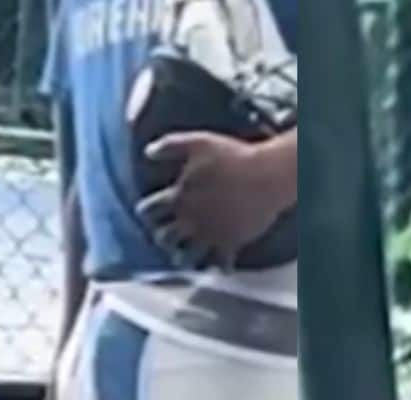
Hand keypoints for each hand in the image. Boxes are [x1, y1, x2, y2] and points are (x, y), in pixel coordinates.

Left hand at [136, 131, 291, 268]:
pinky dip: (219, 267)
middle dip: (162, 237)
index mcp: (178, 197)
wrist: (265, 176)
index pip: (150, 210)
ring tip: (183, 257)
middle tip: (164, 236)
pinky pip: (221, 263)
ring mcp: (209, 234)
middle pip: (165, 238)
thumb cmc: (233, 156)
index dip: (146, 211)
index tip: (146, 212)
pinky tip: (220, 267)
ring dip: (183, 257)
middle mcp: (189, 220)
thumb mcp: (198, 143)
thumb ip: (170, 145)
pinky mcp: (230, 243)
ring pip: (187, 256)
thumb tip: (148, 151)